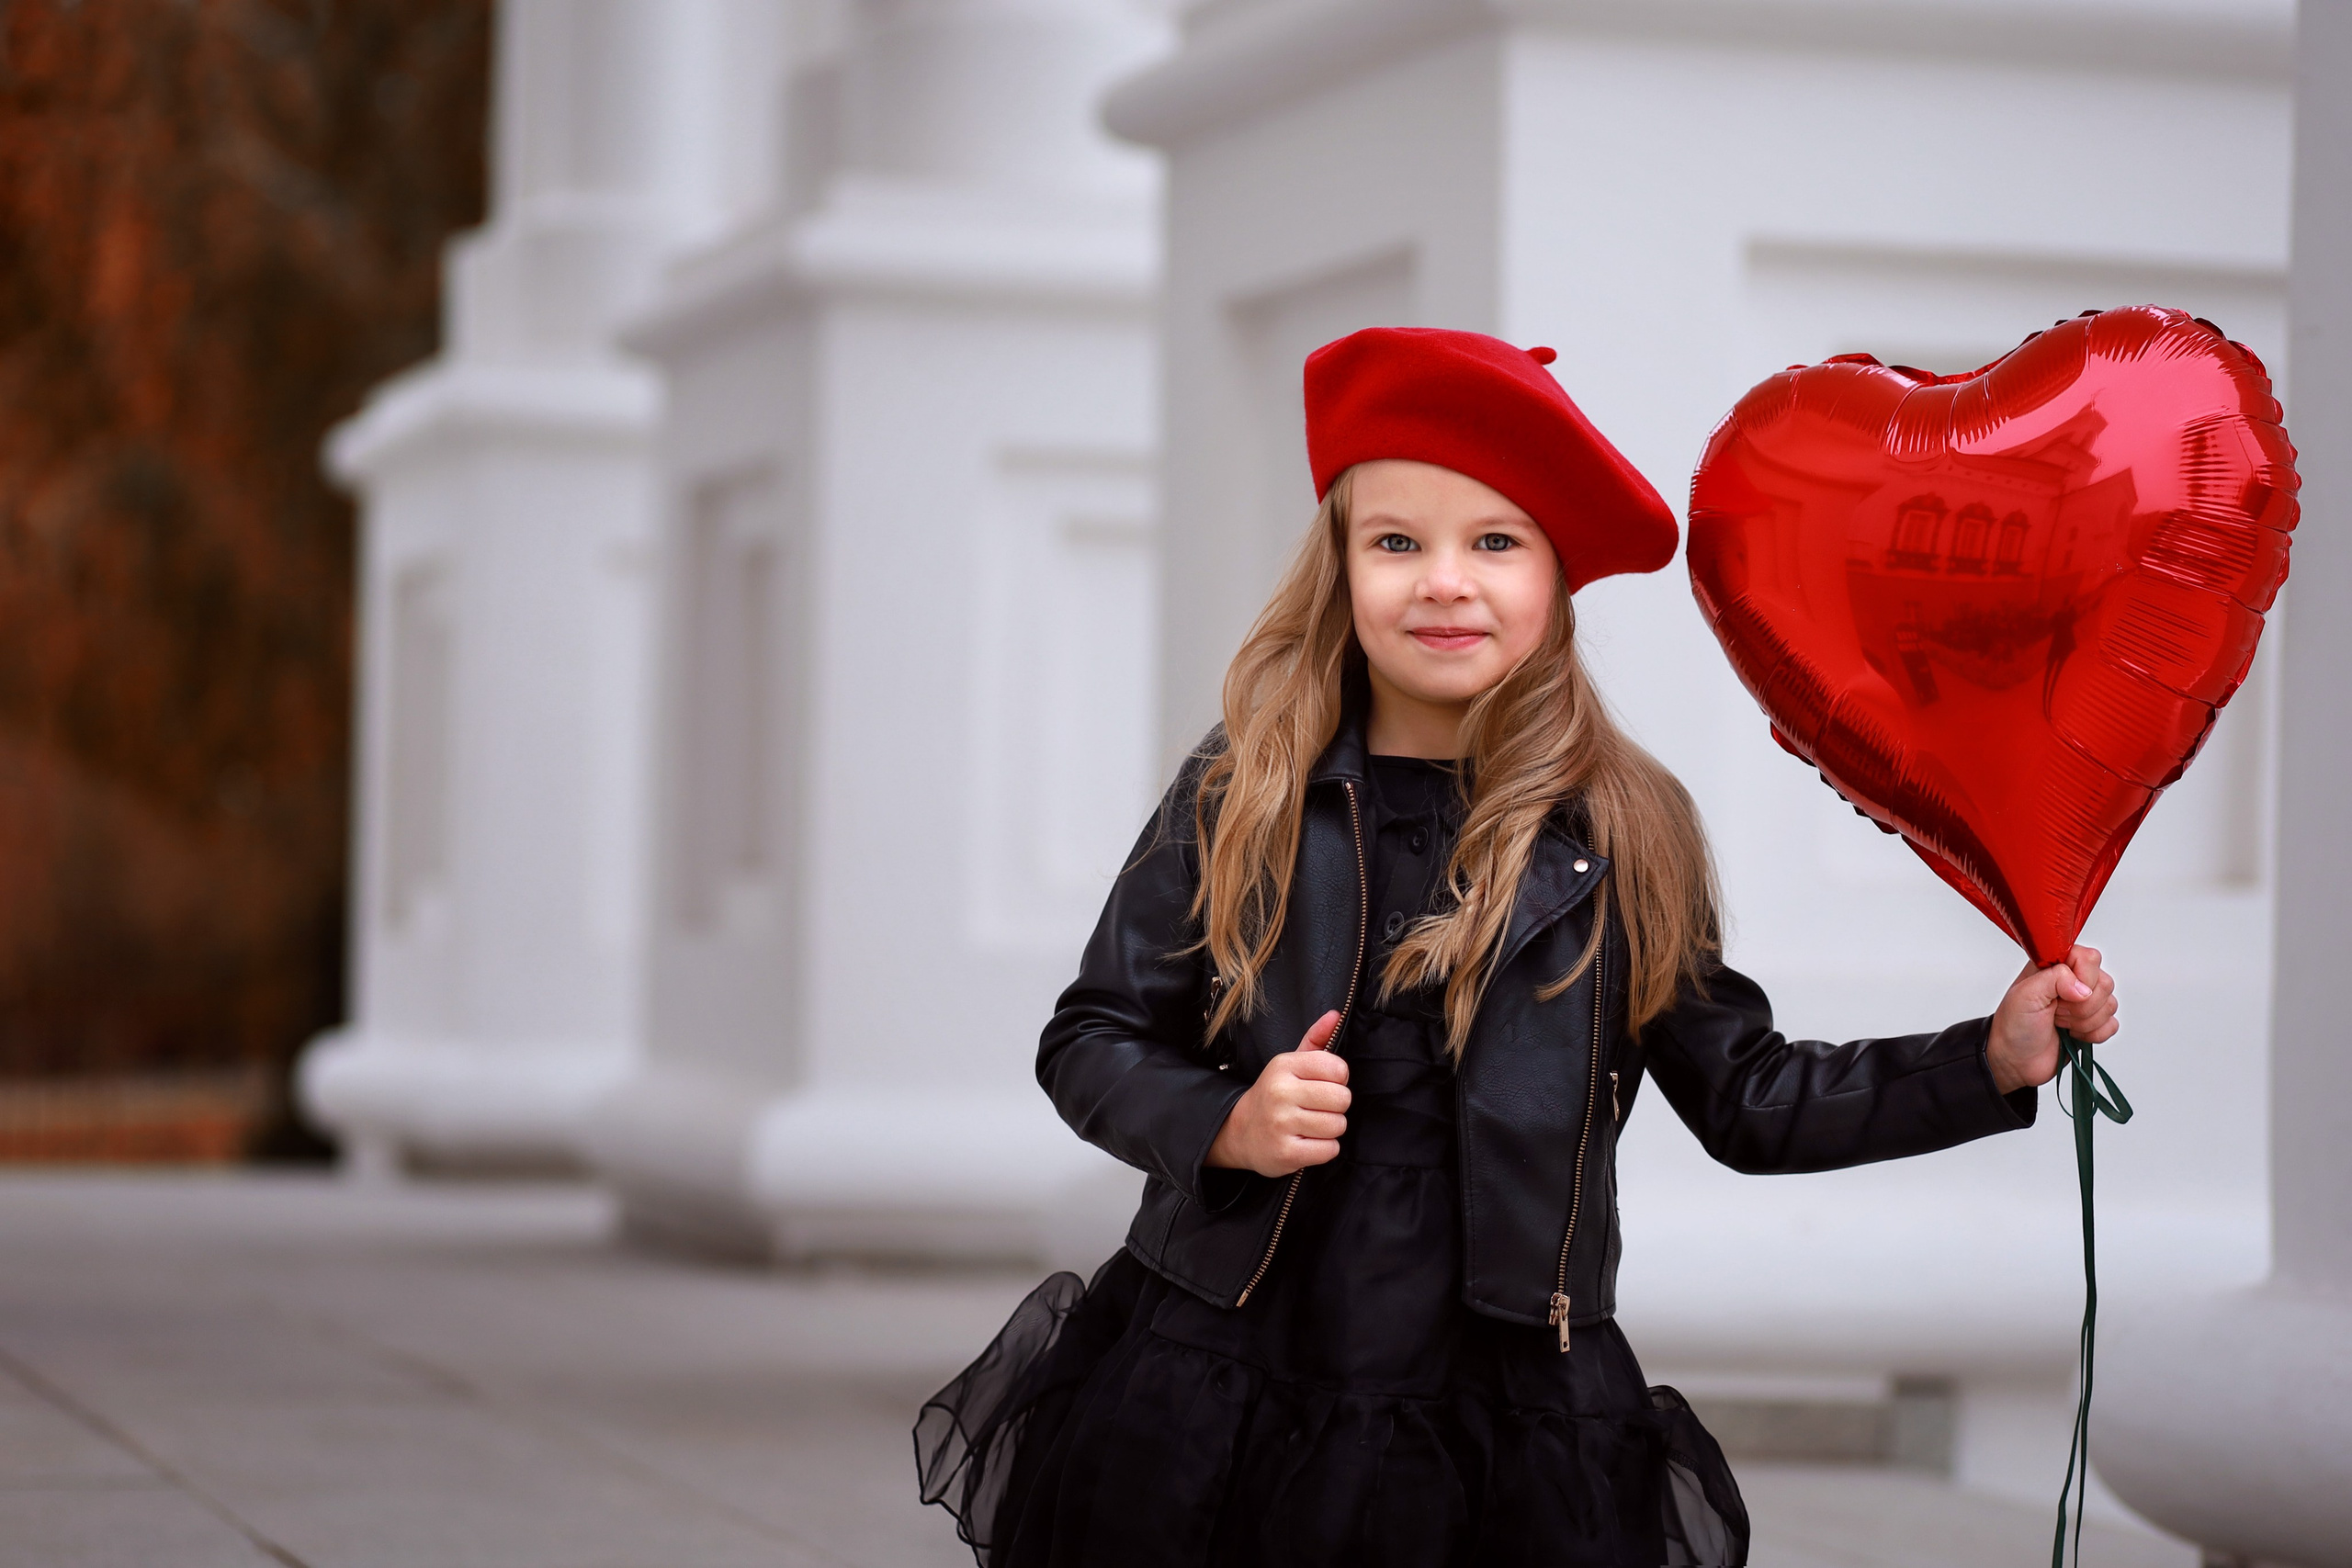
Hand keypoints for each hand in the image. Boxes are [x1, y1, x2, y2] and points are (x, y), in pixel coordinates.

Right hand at [1205, 1010, 1349, 1176]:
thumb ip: (1316, 1040)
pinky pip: (1330, 1150)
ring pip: (1338, 1125)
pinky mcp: (1286, 1153)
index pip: (1338, 1068)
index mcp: (1284, 1066)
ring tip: (1312, 1125)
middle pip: (1342, 1098)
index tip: (1324, 1084)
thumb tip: (1335, 1015)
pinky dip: (1325, 1149)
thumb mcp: (1290, 1064)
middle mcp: (1281, 1092)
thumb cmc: (1275, 1095)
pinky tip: (1308, 1142)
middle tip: (1318, 1108)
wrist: (1239, 1131)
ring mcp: (1281, 1124)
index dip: (1338, 1079)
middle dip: (1337, 1106)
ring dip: (1331, 1129)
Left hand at [1986, 944, 2118, 1094]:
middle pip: (2104, 982)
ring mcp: (2085, 1003)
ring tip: (2059, 1022)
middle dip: (2080, 1005)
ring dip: (2083, 1021)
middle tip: (2055, 1011)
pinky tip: (2072, 1034)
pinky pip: (2112, 1024)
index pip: (2089, 958)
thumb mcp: (2024, 995)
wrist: (2016, 1061)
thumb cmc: (2013, 1026)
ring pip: (2111, 1004)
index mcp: (2055, 967)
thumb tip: (2082, 987)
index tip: (2061, 994)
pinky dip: (2093, 1034)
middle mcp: (2073, 981)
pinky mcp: (2094, 1024)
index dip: (2082, 978)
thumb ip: (2053, 979)